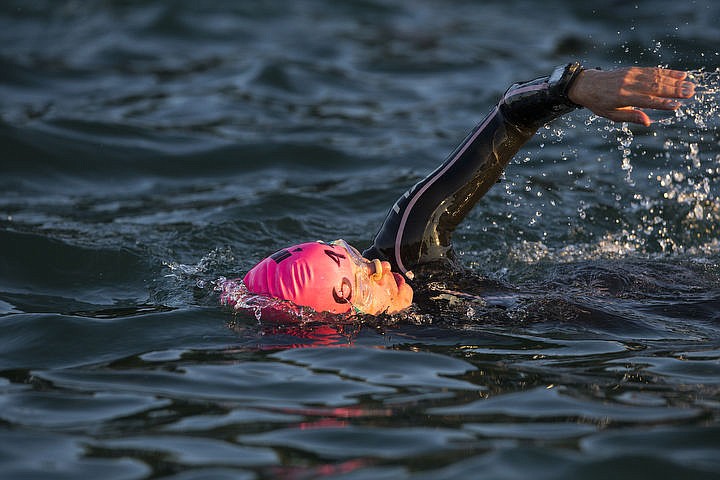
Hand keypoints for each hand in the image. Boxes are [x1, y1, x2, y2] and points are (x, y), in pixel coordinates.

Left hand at [568, 67, 695, 125]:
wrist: (586, 84)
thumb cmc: (598, 103)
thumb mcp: (611, 115)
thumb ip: (630, 117)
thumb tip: (647, 122)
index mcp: (622, 98)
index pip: (646, 101)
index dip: (662, 104)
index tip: (677, 106)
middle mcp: (628, 85)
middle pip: (655, 87)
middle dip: (674, 90)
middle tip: (691, 93)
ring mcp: (631, 75)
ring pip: (656, 77)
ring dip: (675, 81)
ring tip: (690, 85)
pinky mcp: (632, 70)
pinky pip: (652, 70)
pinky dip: (667, 72)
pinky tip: (680, 74)